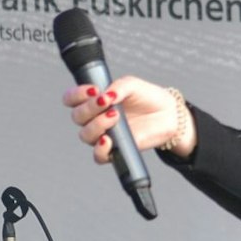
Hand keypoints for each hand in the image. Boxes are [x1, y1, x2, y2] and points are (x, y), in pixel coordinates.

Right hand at [63, 76, 194, 161]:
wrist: (168, 114)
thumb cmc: (147, 97)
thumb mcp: (133, 85)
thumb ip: (118, 86)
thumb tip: (107, 95)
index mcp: (94, 101)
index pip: (71, 99)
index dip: (76, 95)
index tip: (93, 89)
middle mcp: (95, 118)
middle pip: (77, 117)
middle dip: (90, 107)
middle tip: (107, 101)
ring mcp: (104, 135)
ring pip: (85, 135)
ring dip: (97, 124)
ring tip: (115, 116)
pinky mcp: (116, 150)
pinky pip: (98, 156)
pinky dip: (100, 149)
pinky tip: (108, 140)